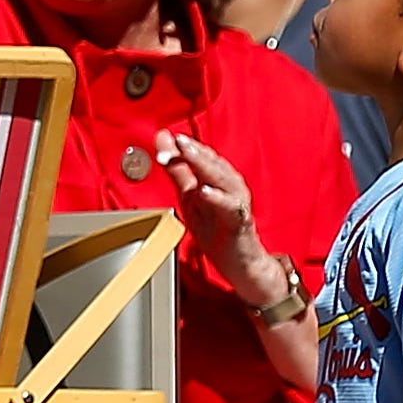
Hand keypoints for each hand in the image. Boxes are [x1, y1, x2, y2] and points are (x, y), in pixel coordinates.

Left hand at [155, 133, 288, 308]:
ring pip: (221, 176)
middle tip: (176, 140)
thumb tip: (163, 140)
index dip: (179, 147)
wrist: (240, 262)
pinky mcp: (240, 219)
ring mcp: (236, 199)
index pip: (198, 153)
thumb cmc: (217, 229)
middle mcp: (229, 182)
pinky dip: (217, 198)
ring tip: (187, 153)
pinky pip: (229, 206)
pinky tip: (204, 191)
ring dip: (203, 164)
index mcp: (216, 175)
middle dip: (191, 150)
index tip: (162, 140)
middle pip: (210, 160)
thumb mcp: (190, 198)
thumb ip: (177, 169)